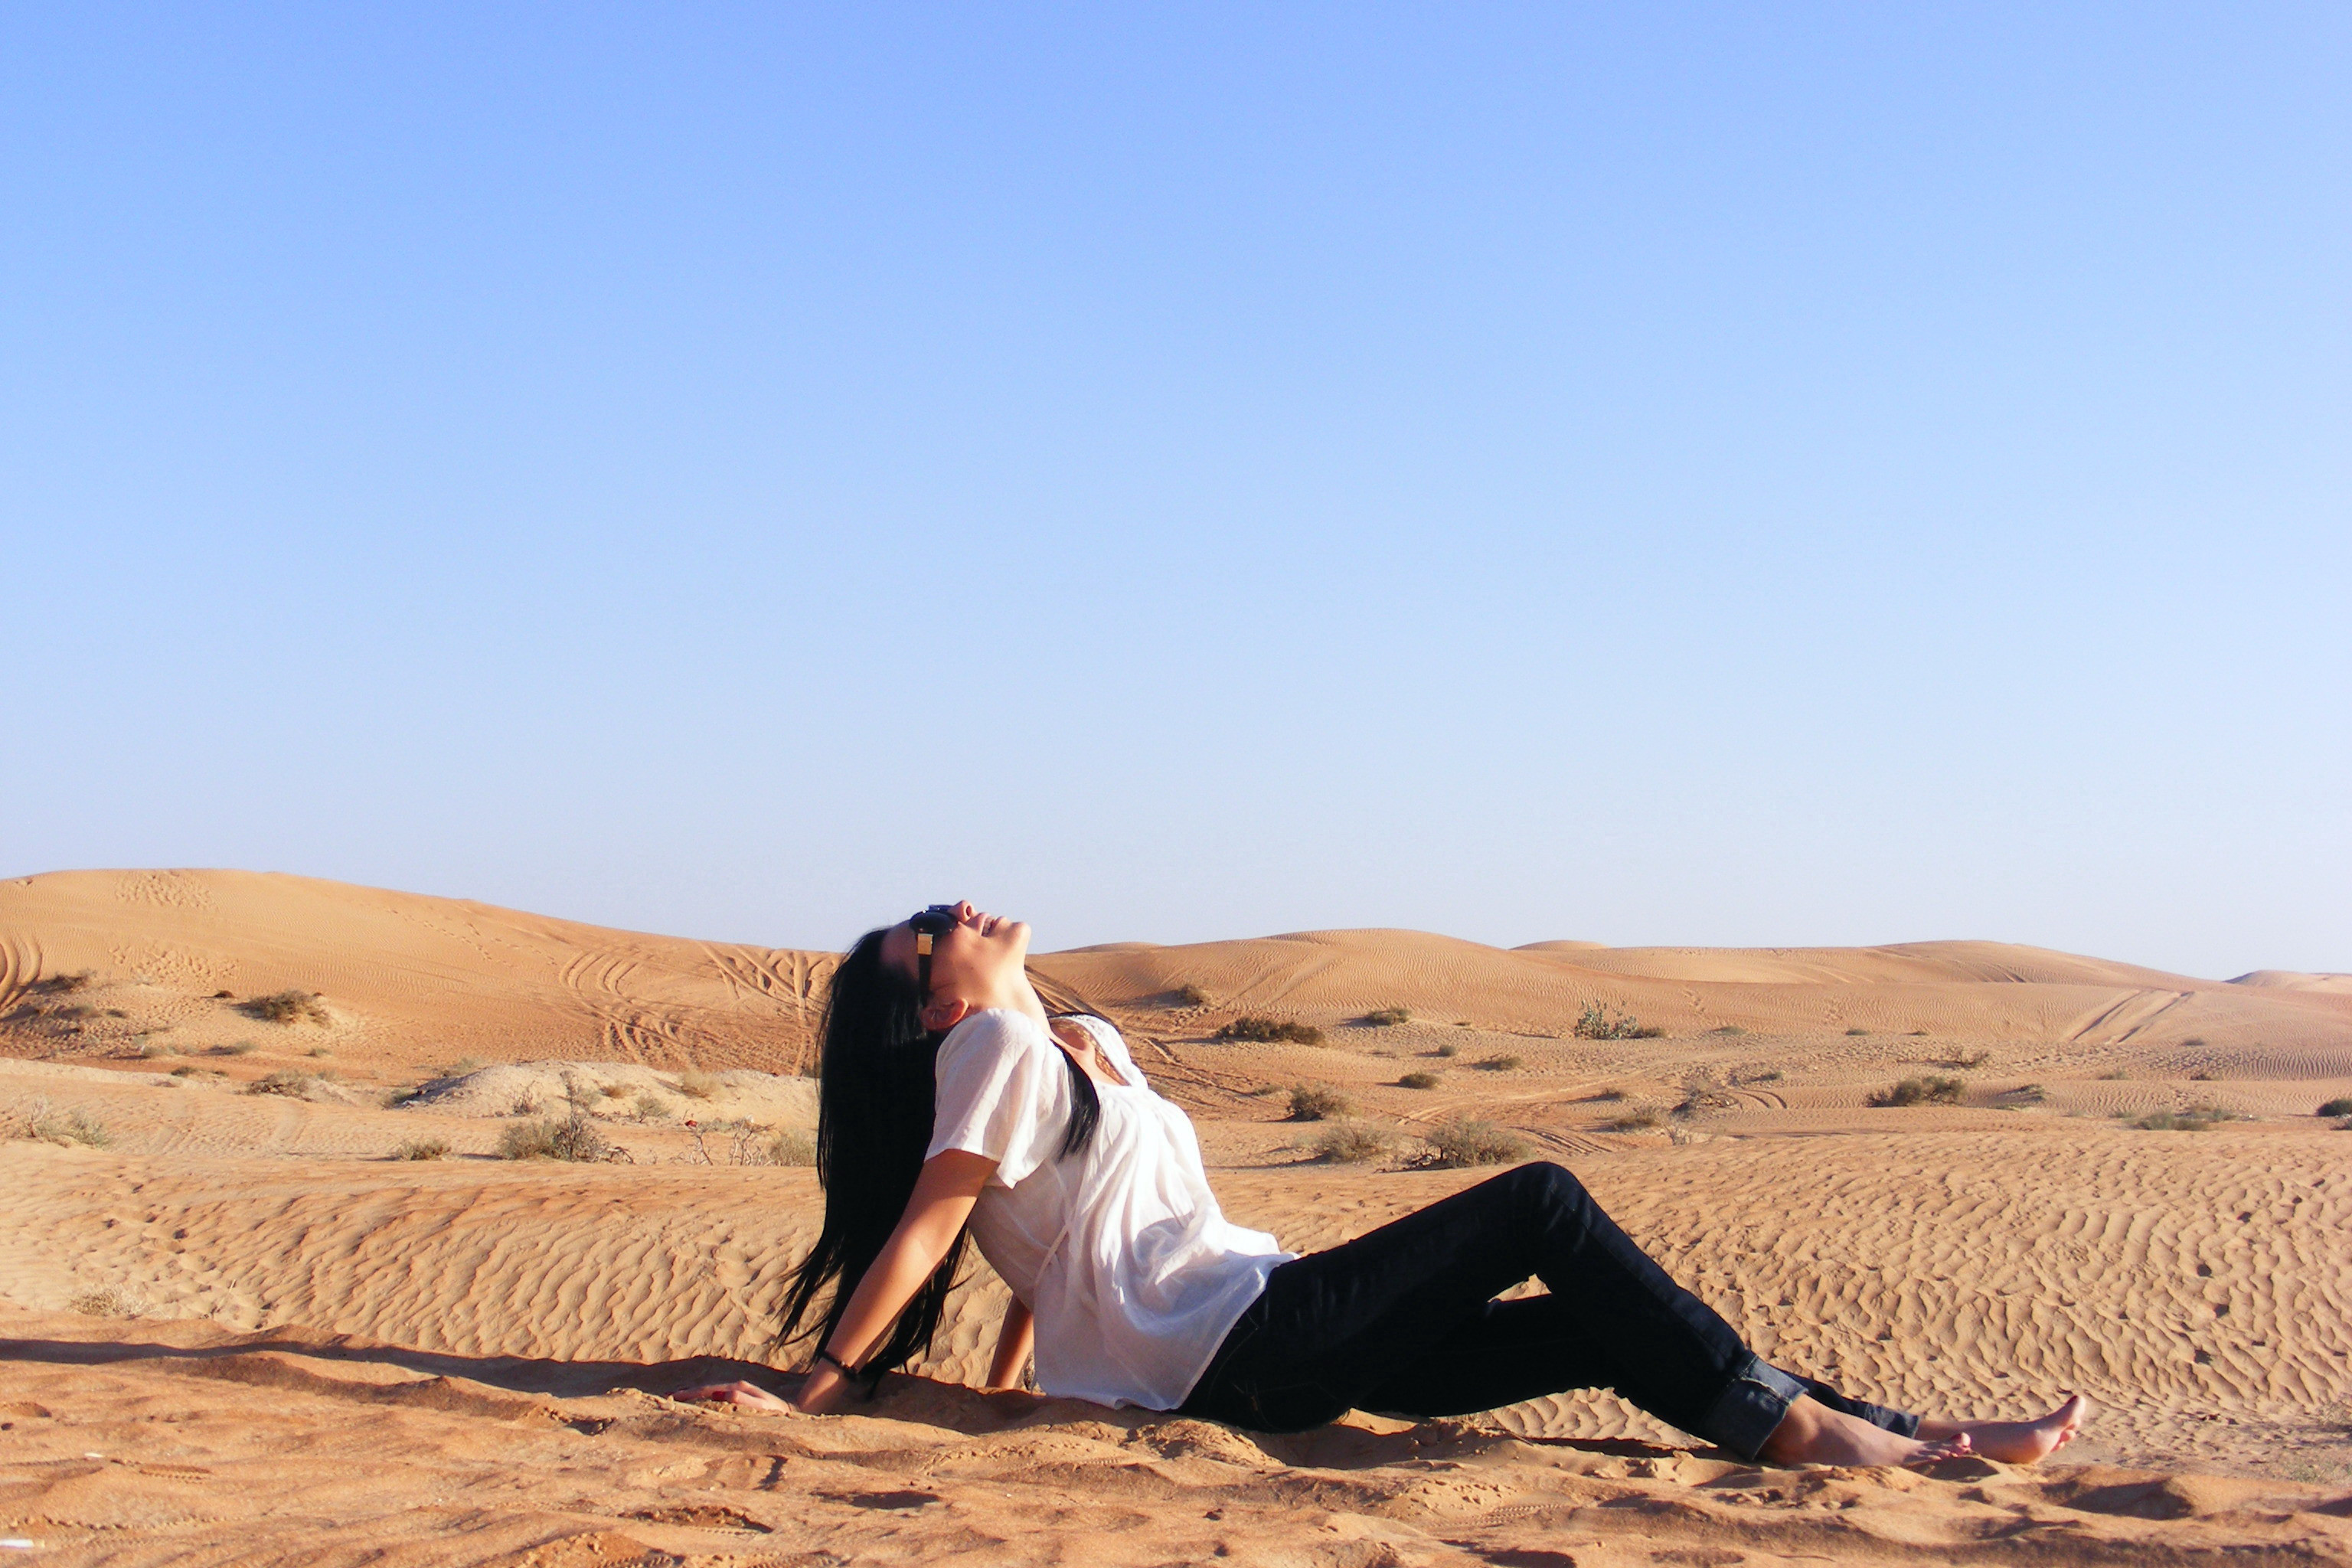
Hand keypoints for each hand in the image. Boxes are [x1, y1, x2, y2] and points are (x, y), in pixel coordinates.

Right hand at [674, 1379, 793, 1412]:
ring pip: (710, 1392)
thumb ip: (741, 1400)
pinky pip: (717, 1397)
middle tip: (668, 1397)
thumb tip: (717, 1394)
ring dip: (694, 1395)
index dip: (690, 1393)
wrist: (793, 1412)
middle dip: (688, 1392)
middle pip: (706, 1388)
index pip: (708, 1389)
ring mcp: (737, 1392)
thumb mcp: (761, 1407)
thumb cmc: (777, 1413)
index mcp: (737, 1388)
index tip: (673, 1396)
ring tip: (678, 1399)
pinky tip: (699, 1404)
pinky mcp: (740, 1398)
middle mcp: (736, 1387)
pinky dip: (704, 1399)